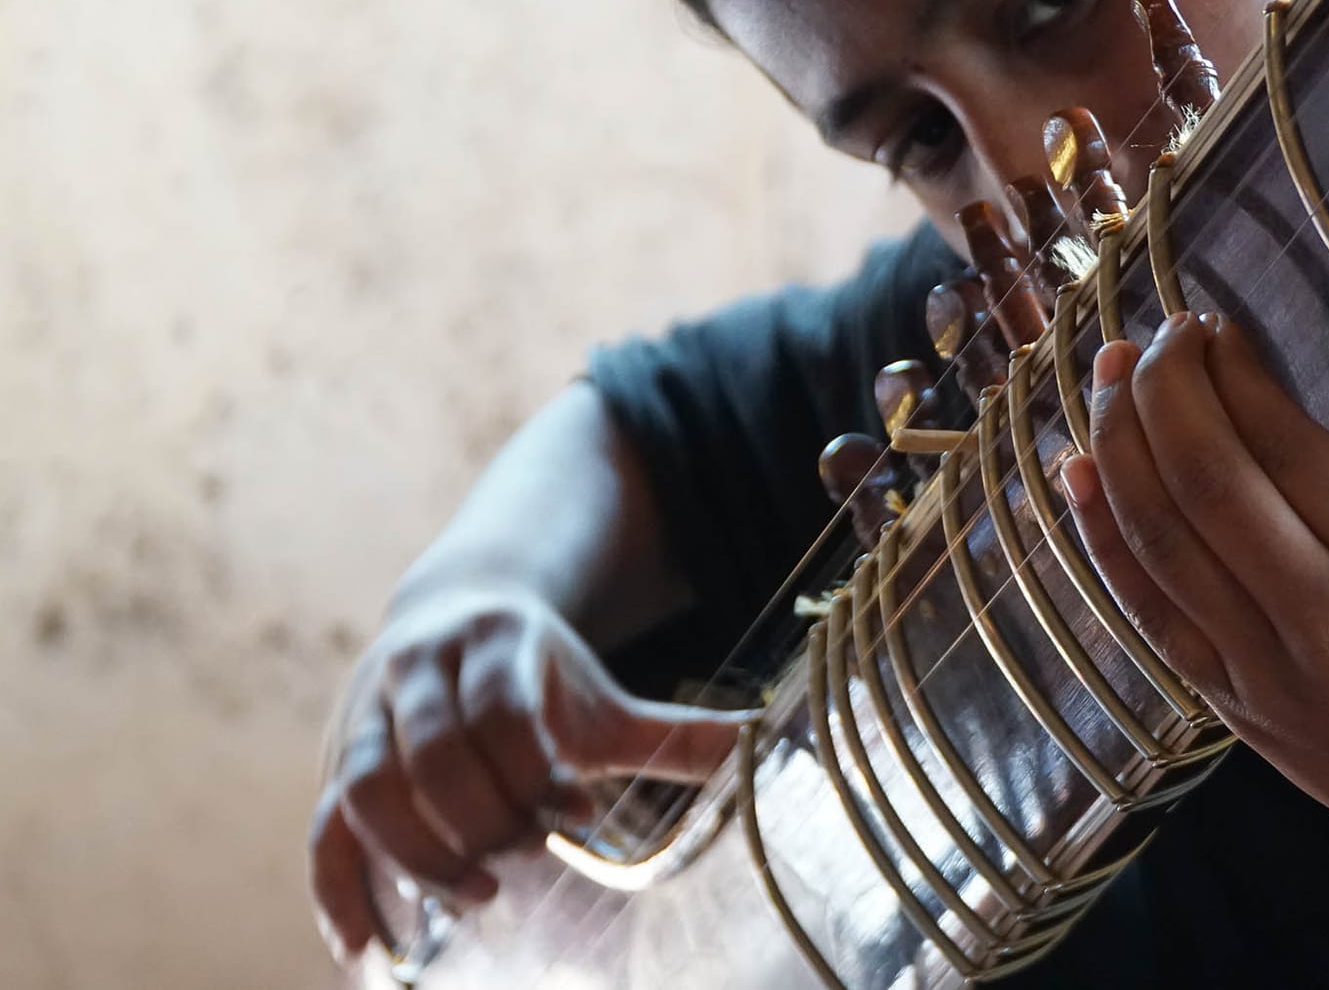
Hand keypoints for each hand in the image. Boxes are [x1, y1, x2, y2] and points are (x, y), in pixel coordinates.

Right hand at [307, 585, 752, 963]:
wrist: (452, 617)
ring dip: (418, 854)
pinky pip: (321, 833)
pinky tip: (368, 953)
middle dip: (483, 817)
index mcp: (492, 642)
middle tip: (528, 861)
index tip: (577, 815)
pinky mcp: (332, 766)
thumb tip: (765, 745)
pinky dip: (339, 894)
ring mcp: (363, 717)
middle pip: (431, 752)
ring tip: (479, 898)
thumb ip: (675, 731)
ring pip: (366, 789)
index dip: (536, 772)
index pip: (501, 712)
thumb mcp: (604, 697)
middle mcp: (416, 670)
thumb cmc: (537, 679)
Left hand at [1059, 313, 1328, 900]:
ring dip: (1117, 448)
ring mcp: (1271, 675)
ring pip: (1160, 544)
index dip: (1232, 376)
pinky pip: (1147, 612)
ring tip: (1105, 376)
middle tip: (1154, 334)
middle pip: (1207, 485)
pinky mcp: (1238, 711)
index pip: (1288, 447)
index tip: (1215, 325)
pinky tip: (1079, 475)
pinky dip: (1103, 537)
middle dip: (1161, 392)